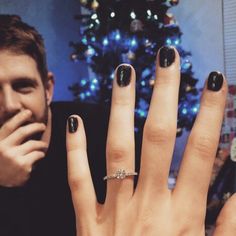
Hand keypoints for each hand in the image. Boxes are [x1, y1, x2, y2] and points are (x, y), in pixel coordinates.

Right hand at [0, 110, 46, 186]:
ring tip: (43, 146)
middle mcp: (3, 149)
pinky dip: (41, 154)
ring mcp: (13, 157)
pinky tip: (40, 156)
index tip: (28, 112)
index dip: (20, 117)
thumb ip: (6, 139)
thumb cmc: (2, 167)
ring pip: (33, 144)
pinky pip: (38, 154)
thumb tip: (21, 125)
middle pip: (23, 132)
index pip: (9, 126)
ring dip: (41, 144)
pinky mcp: (23, 166)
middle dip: (35, 126)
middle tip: (42, 126)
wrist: (1, 188)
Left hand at [66, 47, 235, 235]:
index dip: (212, 115)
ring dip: (121, 107)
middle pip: (159, 136)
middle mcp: (146, 206)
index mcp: (182, 217)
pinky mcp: (85, 222)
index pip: (202, 152)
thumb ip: (230, 221)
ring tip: (124, 73)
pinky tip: (72, 121)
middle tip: (166, 58)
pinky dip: (73, 150)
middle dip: (165, 94)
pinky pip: (76, 179)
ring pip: (116, 148)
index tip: (216, 83)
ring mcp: (111, 211)